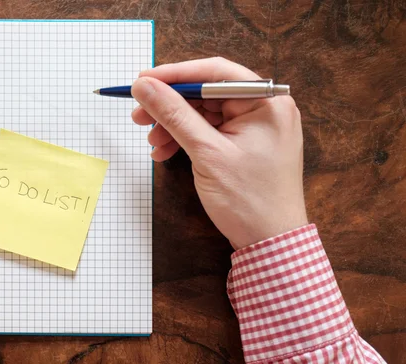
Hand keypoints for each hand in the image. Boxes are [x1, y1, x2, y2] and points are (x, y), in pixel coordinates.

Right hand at [131, 57, 307, 248]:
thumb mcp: (206, 153)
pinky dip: (186, 140)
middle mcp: (264, 108)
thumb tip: (144, 86)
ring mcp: (256, 128)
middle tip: (139, 115)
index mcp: (267, 102)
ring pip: (204, 114)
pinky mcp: (245, 145)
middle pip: (206, 93)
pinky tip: (165, 152)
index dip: (174, 75)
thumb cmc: (249, 200)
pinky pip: (210, 132)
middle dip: (170, 105)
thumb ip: (174, 115)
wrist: (270, 243)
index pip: (214, 72)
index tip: (142, 81)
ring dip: (174, 126)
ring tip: (152, 143)